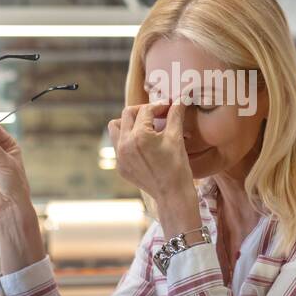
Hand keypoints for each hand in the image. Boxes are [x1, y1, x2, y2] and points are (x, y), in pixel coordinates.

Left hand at [108, 102, 196, 227]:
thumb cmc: (177, 167)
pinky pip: (118, 145)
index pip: (146, 110)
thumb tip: (179, 99)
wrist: (172, 195)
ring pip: (115, 128)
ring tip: (145, 127)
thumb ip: (175, 115)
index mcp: (139, 135)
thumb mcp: (176, 138)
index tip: (169, 107)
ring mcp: (120, 157)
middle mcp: (124, 144)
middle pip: (127, 114)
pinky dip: (128, 140)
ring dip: (128, 123)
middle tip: (158, 114)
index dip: (159, 105)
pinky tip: (144, 145)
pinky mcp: (120, 167)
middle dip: (143, 111)